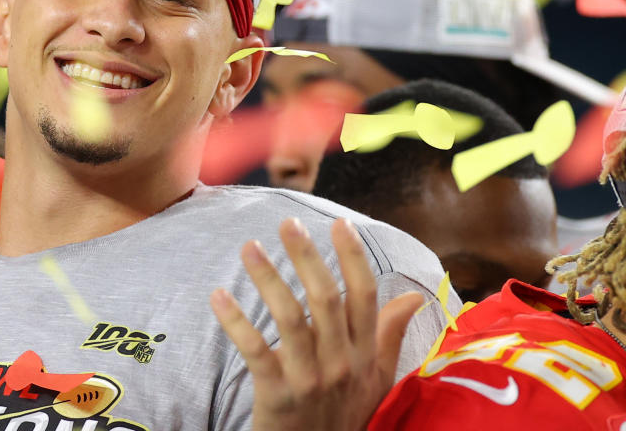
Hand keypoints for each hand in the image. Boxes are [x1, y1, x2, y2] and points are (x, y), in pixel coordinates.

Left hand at [210, 217, 423, 430]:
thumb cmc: (346, 414)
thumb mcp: (378, 379)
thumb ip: (391, 335)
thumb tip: (416, 297)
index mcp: (365, 353)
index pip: (364, 296)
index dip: (353, 257)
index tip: (339, 223)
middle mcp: (342, 363)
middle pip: (326, 298)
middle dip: (307, 256)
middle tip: (287, 223)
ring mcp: (310, 380)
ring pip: (290, 318)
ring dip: (268, 278)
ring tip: (250, 246)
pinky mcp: (278, 395)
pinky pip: (256, 352)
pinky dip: (236, 322)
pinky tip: (218, 295)